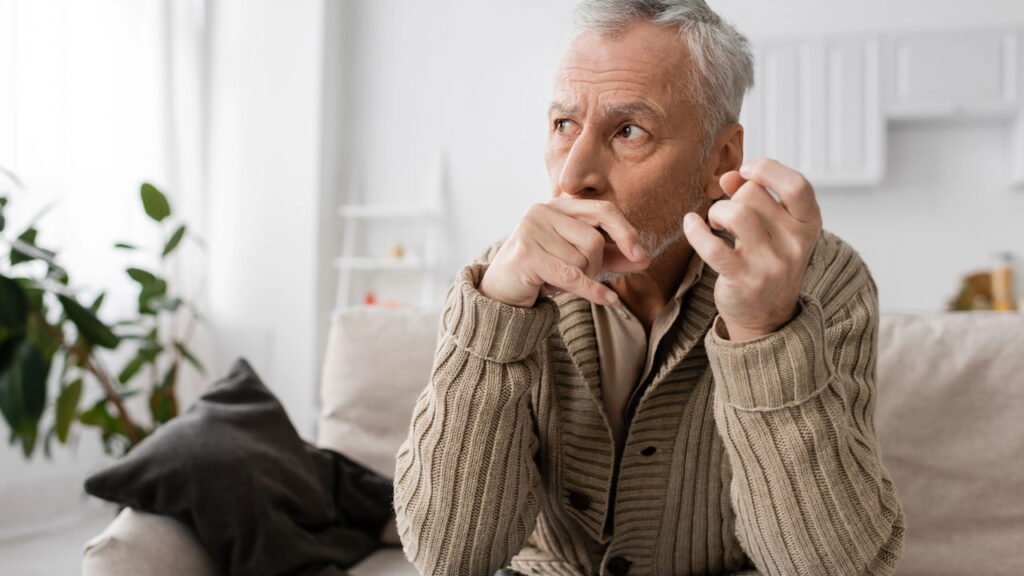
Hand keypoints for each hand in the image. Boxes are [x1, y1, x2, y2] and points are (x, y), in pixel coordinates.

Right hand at [480, 198, 650, 307]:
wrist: (503, 292)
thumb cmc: (544, 271)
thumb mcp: (582, 261)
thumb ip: (612, 256)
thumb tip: (646, 258)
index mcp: (559, 204)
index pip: (603, 210)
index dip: (625, 232)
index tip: (640, 255)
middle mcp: (543, 210)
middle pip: (593, 239)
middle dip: (595, 265)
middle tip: (582, 276)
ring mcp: (531, 229)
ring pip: (581, 260)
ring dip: (579, 279)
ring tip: (557, 280)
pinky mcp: (526, 253)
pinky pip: (571, 275)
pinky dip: (591, 290)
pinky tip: (608, 300)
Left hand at [683, 158, 822, 341]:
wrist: (767, 316)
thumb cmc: (768, 260)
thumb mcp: (773, 226)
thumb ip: (755, 195)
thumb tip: (730, 175)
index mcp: (809, 224)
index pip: (797, 185)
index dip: (768, 170)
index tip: (746, 171)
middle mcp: (796, 244)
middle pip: (753, 194)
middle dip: (732, 196)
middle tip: (727, 213)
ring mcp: (771, 264)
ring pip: (736, 214)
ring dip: (717, 211)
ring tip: (716, 222)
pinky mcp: (744, 279)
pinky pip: (713, 246)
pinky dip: (695, 230)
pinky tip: (691, 224)